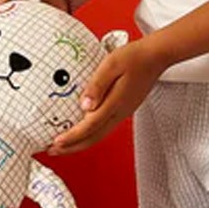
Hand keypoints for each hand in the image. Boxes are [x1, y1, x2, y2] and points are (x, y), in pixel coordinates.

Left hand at [49, 39, 161, 154]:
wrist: (155, 57)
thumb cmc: (134, 58)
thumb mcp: (111, 64)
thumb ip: (97, 85)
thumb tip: (84, 104)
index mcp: (115, 103)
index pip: (89, 126)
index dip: (71, 136)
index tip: (56, 142)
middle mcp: (119, 112)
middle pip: (93, 138)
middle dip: (71, 147)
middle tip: (53, 150)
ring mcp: (122, 113)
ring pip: (99, 135)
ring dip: (80, 143)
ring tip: (63, 145)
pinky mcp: (123, 110)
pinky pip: (104, 128)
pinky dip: (89, 135)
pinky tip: (82, 131)